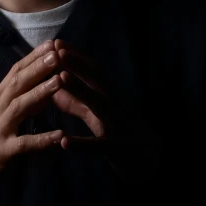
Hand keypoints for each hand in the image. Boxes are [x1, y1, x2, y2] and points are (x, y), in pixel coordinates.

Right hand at [0, 40, 63, 188]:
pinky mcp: (2, 150)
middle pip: (19, 82)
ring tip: (60, 81)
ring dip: (40, 92)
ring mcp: (0, 128)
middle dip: (39, 67)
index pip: (16, 71)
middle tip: (58, 52)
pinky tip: (59, 135)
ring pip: (21, 106)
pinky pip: (24, 144)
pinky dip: (42, 139)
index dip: (33, 56)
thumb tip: (39, 85)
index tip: (51, 43)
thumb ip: (14, 97)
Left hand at [51, 39, 161, 181]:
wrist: (151, 164)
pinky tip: (64, 141)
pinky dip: (82, 144)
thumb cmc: (120, 134)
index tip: (57, 41)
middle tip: (58, 49)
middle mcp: (116, 105)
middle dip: (78, 64)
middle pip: (97, 81)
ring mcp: (118, 125)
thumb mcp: (98, 116)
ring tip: (60, 78)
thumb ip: (77, 103)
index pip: (94, 71)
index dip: (76, 56)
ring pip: (99, 105)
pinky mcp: (117, 149)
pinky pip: (98, 146)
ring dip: (80, 90)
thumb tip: (53, 89)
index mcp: (112, 96)